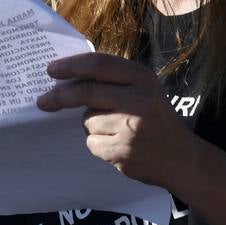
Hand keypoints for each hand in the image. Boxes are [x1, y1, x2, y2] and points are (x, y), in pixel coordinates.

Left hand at [36, 52, 196, 187]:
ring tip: (114, 130)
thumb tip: (67, 78)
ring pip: (87, 120)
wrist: (181, 159)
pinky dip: (97, 143)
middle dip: (60, 96)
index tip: (51, 70)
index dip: (71, 65)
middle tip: (43, 101)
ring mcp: (131, 127)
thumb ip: (114, 81)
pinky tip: (117, 145)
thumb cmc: (156, 119)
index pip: (99, 65)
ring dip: (90, 124)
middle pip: (86, 92)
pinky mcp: (122, 151)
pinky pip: (92, 142)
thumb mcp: (145, 91)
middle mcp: (140, 100)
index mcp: (144, 79)